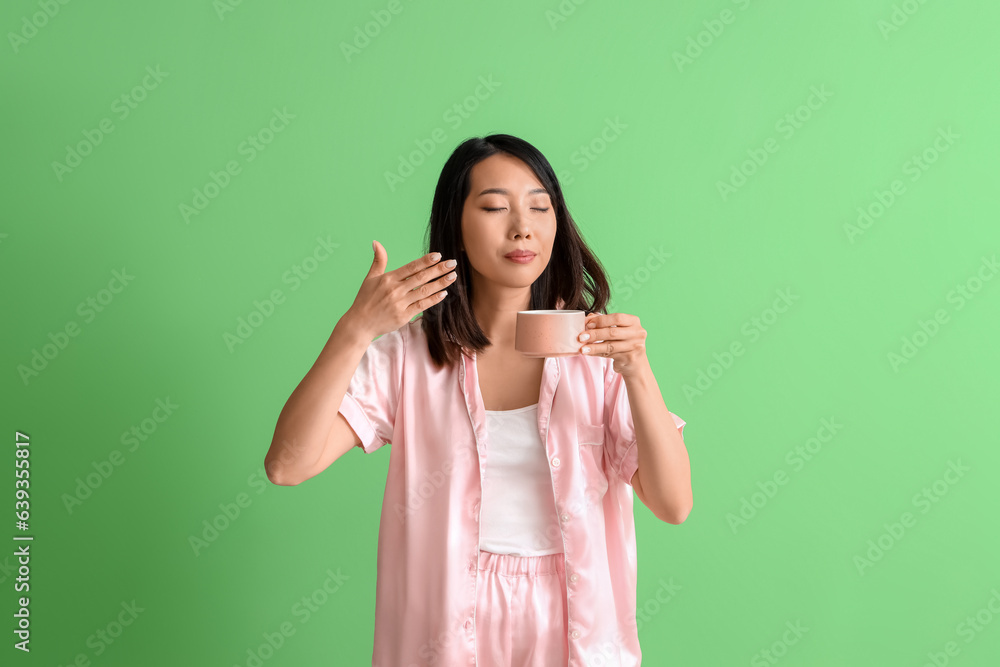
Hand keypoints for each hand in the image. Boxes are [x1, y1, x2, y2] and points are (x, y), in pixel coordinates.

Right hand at [341, 240, 456, 340]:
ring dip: (440, 283)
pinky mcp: (404, 316)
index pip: (411, 267)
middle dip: (438, 270)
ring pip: (424, 291)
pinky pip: (422, 306)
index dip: (425, 261)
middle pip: (421, 278)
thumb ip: (378, 261)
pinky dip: (434, 299)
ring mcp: (400, 304)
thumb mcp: (370, 278)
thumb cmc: (365, 300)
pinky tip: (444, 293)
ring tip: (453, 276)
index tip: (438, 255)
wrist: (360, 324)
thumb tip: (377, 242)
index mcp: (388, 279)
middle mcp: (395, 290)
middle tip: (453, 263)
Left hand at [577, 312, 648, 375]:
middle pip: (613, 332)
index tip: (588, 324)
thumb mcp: (616, 329)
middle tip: (581, 337)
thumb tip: (587, 319)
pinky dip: (597, 354)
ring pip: (610, 346)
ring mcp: (635, 346)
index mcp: (633, 321)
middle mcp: (637, 333)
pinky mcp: (629, 358)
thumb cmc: (623, 341)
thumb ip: (603, 322)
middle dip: (595, 334)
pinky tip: (588, 353)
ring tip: (582, 348)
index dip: (601, 320)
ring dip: (594, 347)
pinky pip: (609, 355)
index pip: (617, 318)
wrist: (635, 362)